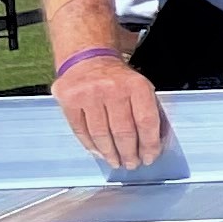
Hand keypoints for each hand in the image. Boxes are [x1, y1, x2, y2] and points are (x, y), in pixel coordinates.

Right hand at [53, 50, 170, 171]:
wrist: (88, 58)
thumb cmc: (118, 79)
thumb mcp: (140, 87)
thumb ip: (148, 112)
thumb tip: (153, 145)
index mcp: (136, 85)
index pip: (146, 122)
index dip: (149, 145)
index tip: (150, 158)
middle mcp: (112, 88)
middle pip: (123, 132)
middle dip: (129, 153)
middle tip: (132, 164)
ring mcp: (88, 94)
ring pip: (101, 134)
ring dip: (110, 154)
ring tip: (116, 162)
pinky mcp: (69, 99)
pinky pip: (81, 130)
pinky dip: (91, 145)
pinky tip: (99, 152)